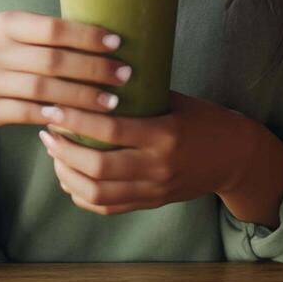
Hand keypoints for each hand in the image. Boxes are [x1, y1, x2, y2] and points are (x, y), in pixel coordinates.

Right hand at [0, 10, 130, 130]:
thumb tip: (104, 36)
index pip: (53, 29)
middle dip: (93, 69)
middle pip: (53, 61)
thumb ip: (48, 33)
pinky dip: (54, 116)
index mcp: (6, 24)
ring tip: (111, 101)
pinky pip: (27, 114)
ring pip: (43, 90)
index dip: (86, 36)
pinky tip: (78, 119)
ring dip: (81, 96)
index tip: (117, 44)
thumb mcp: (13, 32)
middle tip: (125, 75)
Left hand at [38, 91, 263, 215]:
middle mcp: (157, 166)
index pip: (111, 130)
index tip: (53, 107)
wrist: (235, 157)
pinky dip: (81, 194)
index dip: (76, 121)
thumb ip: (139, 95)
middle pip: (97, 167)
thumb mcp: (175, 100)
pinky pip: (107, 207)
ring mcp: (154, 189)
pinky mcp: (151, 203)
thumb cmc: (203, 119)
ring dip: (67, 174)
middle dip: (63, 150)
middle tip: (47, 131)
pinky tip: (69, 175)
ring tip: (54, 153)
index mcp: (165, 135)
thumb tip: (92, 74)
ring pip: (97, 193)